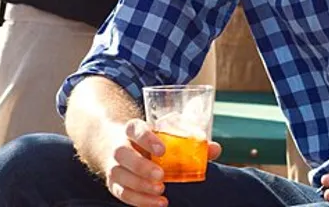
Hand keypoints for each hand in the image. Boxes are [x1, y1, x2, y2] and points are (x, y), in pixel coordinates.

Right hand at [102, 118, 221, 206]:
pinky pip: (122, 193)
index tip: (162, 150)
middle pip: (122, 154)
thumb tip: (214, 149)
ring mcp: (113, 165)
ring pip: (119, 175)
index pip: (135, 129)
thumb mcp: (165, 135)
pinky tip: (157, 202)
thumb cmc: (151, 140)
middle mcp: (119, 145)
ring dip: (140, 186)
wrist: (121, 145)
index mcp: (133, 128)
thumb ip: (190, 141)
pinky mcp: (113, 182)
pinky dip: (139, 200)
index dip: (146, 138)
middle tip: (161, 175)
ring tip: (160, 191)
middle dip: (141, 166)